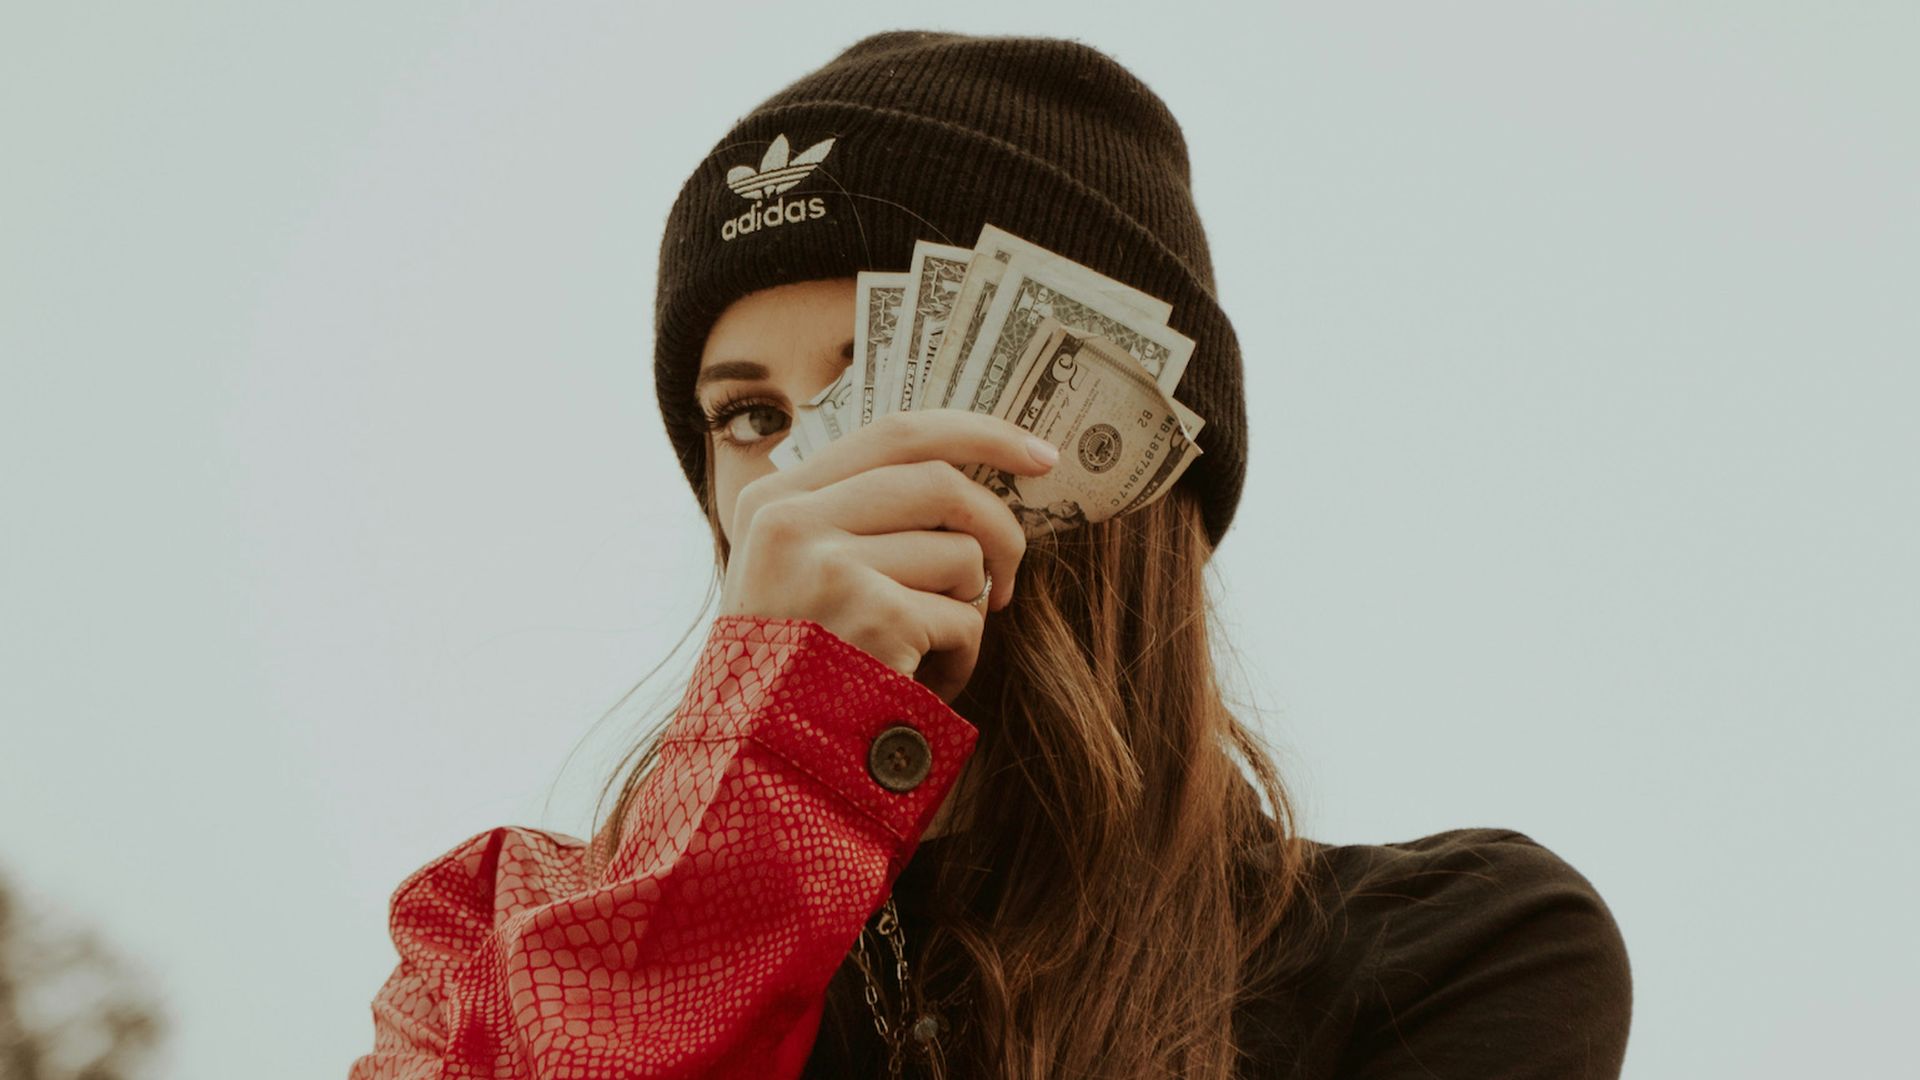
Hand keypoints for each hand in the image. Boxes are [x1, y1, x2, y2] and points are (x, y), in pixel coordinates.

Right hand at [719, 410, 1058, 701]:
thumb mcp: (792, 576)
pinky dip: (961, 658)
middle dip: (1000, 529)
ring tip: (925, 654)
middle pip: (943, 482)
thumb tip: (964, 478)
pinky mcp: (874, 616)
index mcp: (773, 500)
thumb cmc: (791, 674)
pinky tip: (920, 685)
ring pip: (960, 555)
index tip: (1040, 455)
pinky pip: (964, 618)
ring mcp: (831, 565)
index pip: (898, 433)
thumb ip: (849, 519)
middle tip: (1008, 580)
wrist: (757, 769)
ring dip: (965, 611)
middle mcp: (792, 521)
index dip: (981, 436)